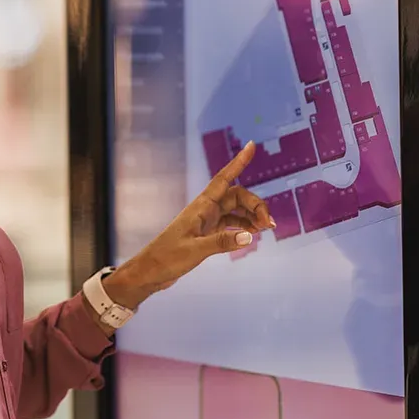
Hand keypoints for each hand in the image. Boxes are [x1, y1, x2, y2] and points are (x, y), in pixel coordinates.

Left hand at [105, 142, 274, 308]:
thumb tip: (250, 236)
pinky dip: (243, 226)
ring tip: (265, 230)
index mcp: (201, 206)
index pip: (224, 178)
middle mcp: (205, 209)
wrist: (150, 271)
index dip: (238, 162)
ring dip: (251, 216)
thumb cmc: (167, 258)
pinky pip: (230, 223)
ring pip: (235, 210)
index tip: (251, 146)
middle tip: (268, 224)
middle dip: (255, 205)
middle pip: (236, 197)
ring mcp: (206, 221)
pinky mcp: (206, 233)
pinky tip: (251, 235)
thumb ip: (222, 242)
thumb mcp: (196, 250)